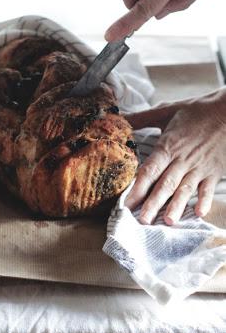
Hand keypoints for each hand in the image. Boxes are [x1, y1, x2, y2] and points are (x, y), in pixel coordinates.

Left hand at [124, 88, 225, 224]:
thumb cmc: (195, 110)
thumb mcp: (166, 110)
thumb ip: (142, 118)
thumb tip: (119, 119)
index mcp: (168, 146)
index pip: (150, 170)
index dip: (137, 187)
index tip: (126, 203)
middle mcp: (182, 160)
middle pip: (165, 184)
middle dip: (153, 204)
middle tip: (142, 221)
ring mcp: (199, 167)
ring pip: (185, 189)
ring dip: (176, 206)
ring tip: (167, 222)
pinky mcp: (214, 172)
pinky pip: (208, 188)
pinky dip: (205, 201)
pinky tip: (199, 213)